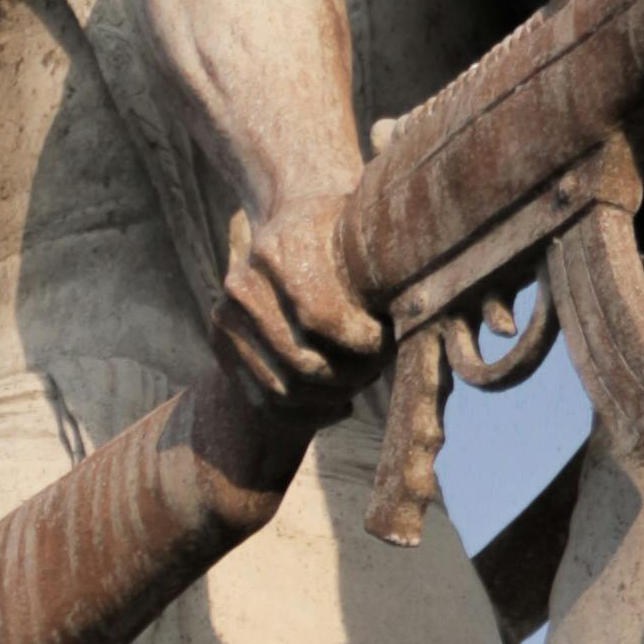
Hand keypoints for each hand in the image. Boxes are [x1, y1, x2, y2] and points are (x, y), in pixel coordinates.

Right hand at [213, 193, 387, 439]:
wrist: (286, 228)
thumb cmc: (337, 234)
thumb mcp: (360, 236)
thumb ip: (384, 269)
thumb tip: (422, 307)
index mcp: (274, 252)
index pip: (320, 318)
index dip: (363, 343)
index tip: (388, 345)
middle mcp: (242, 287)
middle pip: (302, 364)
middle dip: (350, 377)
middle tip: (377, 372)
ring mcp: (226, 321)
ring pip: (284, 390)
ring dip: (331, 398)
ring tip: (360, 384)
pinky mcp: (222, 348)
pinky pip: (265, 402)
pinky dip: (307, 415)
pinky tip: (341, 406)